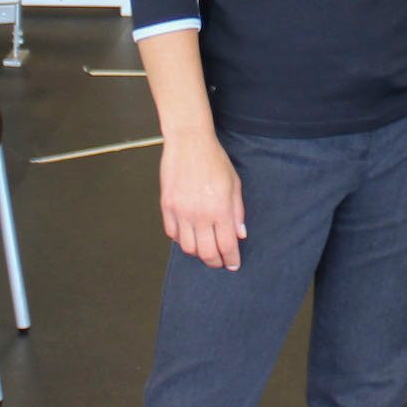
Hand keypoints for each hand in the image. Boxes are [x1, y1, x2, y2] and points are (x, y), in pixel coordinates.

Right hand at [160, 131, 246, 271]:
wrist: (189, 142)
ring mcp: (181, 211)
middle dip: (215, 262)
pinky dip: (181, 239)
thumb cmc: (214, 159)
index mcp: (220, 208)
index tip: (233, 264)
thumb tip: (239, 234)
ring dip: (198, 253)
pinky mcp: (167, 206)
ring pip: (188, 247)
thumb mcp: (235, 184)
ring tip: (205, 249)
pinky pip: (172, 233)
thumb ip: (237, 211)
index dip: (231, 259)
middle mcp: (199, 214)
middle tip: (220, 262)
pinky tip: (189, 235)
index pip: (226, 245)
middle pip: (206, 252)